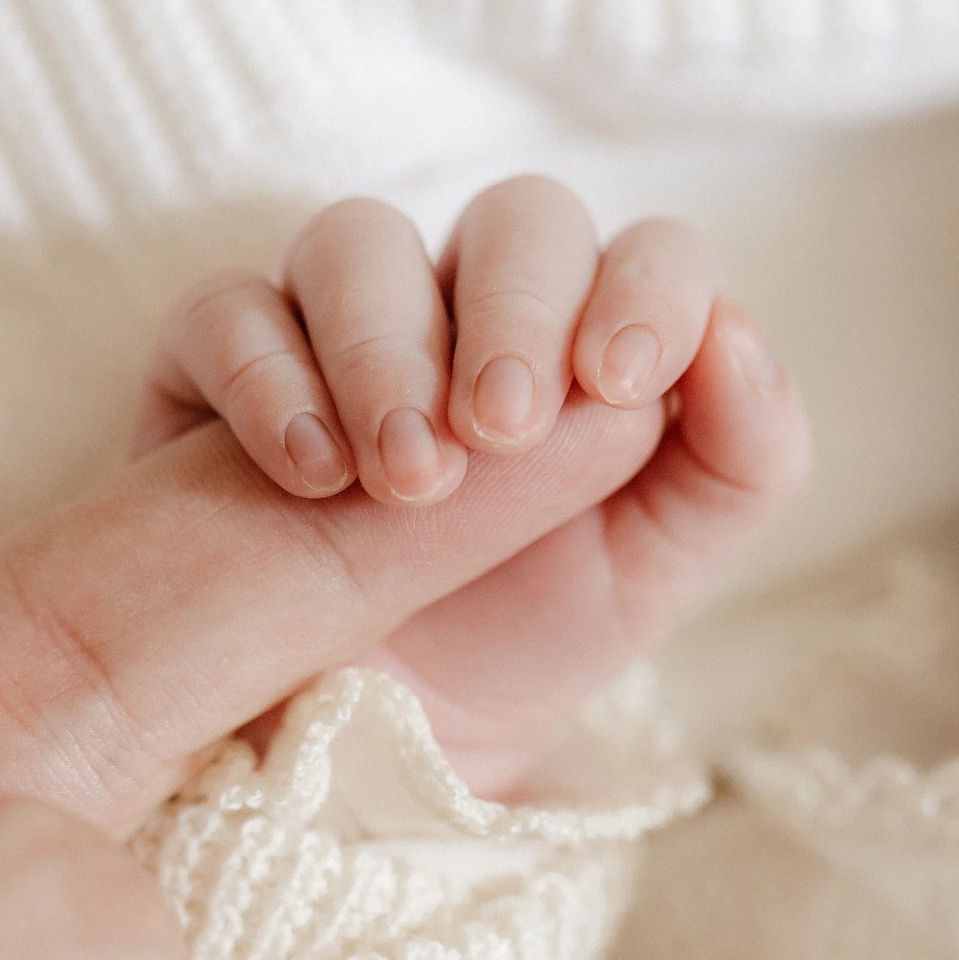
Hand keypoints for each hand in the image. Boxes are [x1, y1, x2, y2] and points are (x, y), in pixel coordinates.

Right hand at [135, 177, 811, 794]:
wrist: (371, 740)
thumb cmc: (521, 635)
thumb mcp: (653, 575)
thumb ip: (738, 464)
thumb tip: (731, 335)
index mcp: (594, 340)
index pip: (649, 250)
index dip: (644, 288)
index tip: (615, 380)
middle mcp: (472, 309)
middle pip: (514, 219)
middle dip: (515, 310)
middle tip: (499, 431)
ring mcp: (342, 322)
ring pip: (359, 238)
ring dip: (387, 346)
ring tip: (403, 479)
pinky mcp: (220, 359)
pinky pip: (226, 308)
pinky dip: (270, 376)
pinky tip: (311, 473)